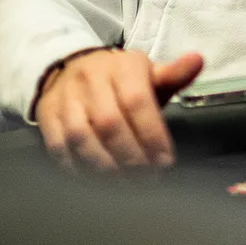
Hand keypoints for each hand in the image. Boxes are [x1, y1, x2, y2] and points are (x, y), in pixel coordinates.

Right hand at [36, 48, 203, 170]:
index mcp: (123, 66)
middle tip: (147, 180)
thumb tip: (198, 60)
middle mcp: (91, 80)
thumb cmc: (119, 79)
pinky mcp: (46, 116)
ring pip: (83, 138)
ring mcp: (66, 98)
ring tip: (126, 185)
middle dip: (131, 158)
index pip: (138, 102)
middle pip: (110, 124)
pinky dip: (78, 168)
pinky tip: (96, 181)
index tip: (165, 162)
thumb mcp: (148, 73)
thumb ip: (174, 74)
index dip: (152, 135)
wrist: (71, 68)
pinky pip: (59, 147)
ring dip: (106, 168)